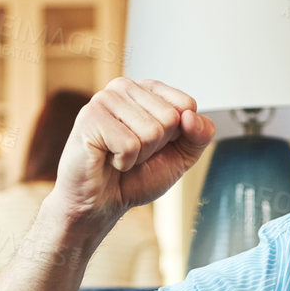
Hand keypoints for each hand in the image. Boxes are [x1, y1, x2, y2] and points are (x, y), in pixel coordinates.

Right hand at [47, 77, 215, 231]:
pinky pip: (129, 145)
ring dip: (139, 156)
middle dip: (157, 147)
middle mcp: (124, 87)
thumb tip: (191, 116)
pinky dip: (124, 162)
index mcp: (146, 90)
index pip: (186, 105)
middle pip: (170, 118)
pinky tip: (108, 159)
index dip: (177, 136)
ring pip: (151, 131)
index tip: (154, 146)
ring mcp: (104, 99)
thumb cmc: (134, 177)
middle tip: (134, 154)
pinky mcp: (90, 117)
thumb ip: (199, 135)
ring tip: (120, 156)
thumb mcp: (181, 156)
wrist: (101, 203)